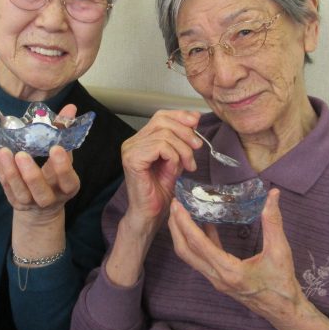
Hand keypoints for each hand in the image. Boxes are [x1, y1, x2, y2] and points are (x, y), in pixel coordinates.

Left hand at [0, 104, 79, 223]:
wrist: (41, 206)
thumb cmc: (55, 175)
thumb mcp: (63, 157)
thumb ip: (65, 134)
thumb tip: (70, 108)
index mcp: (67, 188)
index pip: (68, 180)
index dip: (63, 167)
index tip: (55, 148)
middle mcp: (49, 199)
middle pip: (41, 192)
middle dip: (31, 175)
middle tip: (22, 154)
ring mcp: (29, 202)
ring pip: (19, 191)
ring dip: (10, 171)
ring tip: (3, 150)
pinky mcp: (13, 200)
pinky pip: (4, 184)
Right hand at [120, 109, 201, 235]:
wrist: (151, 213)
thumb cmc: (160, 190)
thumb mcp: (177, 159)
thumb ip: (182, 139)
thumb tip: (194, 117)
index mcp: (141, 139)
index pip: (160, 116)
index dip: (180, 116)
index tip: (196, 123)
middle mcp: (132, 142)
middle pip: (163, 122)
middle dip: (185, 133)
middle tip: (197, 148)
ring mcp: (130, 150)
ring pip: (165, 135)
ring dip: (183, 150)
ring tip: (189, 165)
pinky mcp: (132, 159)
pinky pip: (161, 147)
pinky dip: (174, 156)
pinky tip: (175, 169)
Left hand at [168, 189, 306, 324]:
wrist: (284, 311)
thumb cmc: (282, 283)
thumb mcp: (280, 251)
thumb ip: (273, 221)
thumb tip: (273, 194)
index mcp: (229, 271)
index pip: (198, 244)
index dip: (185, 223)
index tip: (177, 205)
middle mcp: (217, 277)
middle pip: (185, 251)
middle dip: (176, 227)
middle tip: (173, 204)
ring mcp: (216, 280)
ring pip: (190, 256)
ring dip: (182, 235)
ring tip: (181, 213)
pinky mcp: (220, 279)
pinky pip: (202, 259)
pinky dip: (198, 241)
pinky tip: (205, 225)